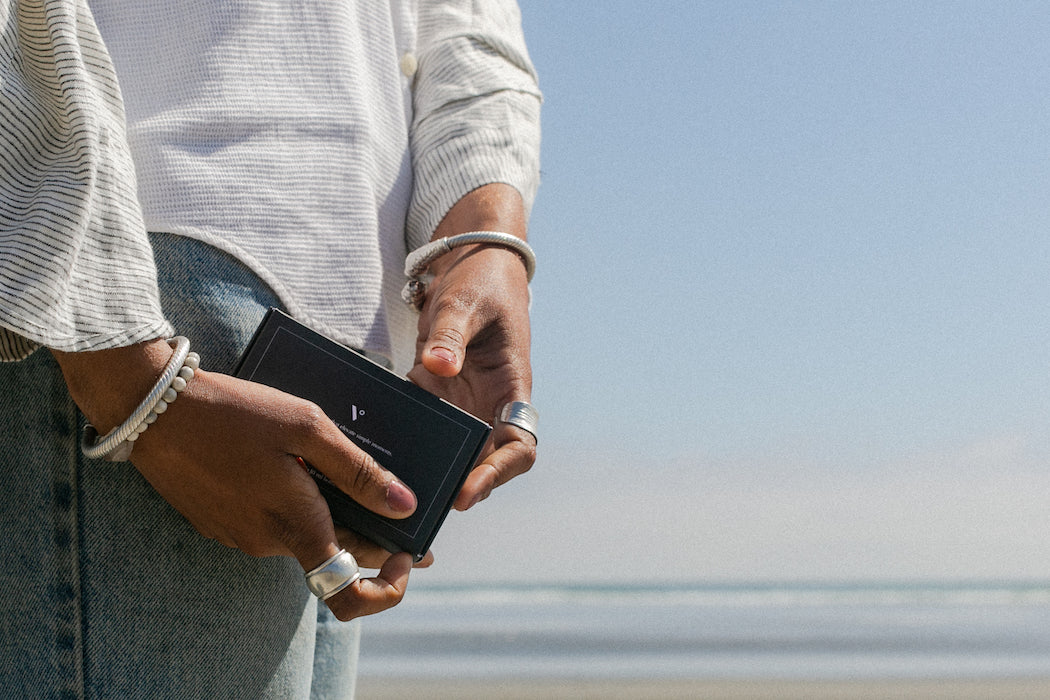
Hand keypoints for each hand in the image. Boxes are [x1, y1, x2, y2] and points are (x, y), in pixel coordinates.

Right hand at [54, 340, 420, 619]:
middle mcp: (267, 542)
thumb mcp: (308, 427)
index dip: (386, 587)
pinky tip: (295, 460)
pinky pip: (273, 519)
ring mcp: (240, 535)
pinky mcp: (221, 521)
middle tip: (391, 488)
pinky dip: (294, 498)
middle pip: (335, 551)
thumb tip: (405, 506)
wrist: (152, 407)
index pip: (349, 593)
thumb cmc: (235, 412)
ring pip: (304, 531)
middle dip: (368, 528)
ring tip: (336, 460)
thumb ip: (359, 472)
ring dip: (328, 507)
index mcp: (296, 526)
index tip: (407, 555)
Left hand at [405, 184, 537, 509]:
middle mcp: (490, 407)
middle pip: (484, 463)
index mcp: (511, 389)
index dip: (497, 473)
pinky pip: (425, 429)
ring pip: (453, 454)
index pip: (518, 446)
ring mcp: (464, 405)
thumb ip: (449, 334)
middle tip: (419, 509)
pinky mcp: (437, 396)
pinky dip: (407, 446)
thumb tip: (438, 367)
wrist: (473, 265)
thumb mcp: (464, 302)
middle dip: (458, 488)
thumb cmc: (480, 282)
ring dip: (431, 474)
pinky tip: (372, 459)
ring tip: (392, 498)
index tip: (467, 492)